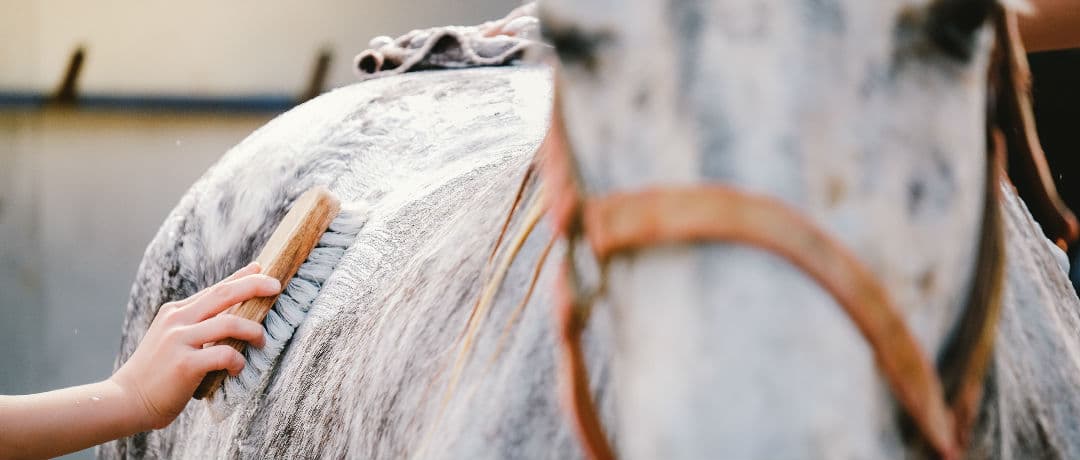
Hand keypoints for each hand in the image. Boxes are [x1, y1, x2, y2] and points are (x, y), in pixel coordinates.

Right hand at [109, 262, 279, 428]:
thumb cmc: (156, 374)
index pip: (214, 289)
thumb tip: (231, 319)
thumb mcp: (171, 339)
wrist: (126, 400)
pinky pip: (224, 354)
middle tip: (276, 285)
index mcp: (175, 312)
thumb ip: (195, 326)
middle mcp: (177, 320)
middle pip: (224, 294)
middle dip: (254, 286)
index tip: (260, 268)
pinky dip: (238, 360)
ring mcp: (179, 340)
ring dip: (254, 331)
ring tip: (262, 342)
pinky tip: (238, 369)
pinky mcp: (184, 363)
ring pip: (230, 323)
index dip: (239, 277)